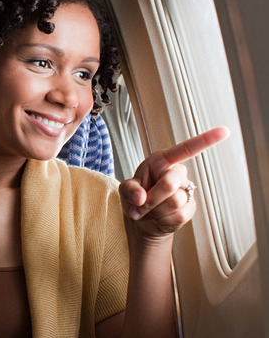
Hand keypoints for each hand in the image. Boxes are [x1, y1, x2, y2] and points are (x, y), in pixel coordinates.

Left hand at [119, 126, 229, 243]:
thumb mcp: (126, 190)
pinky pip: (178, 216)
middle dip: (151, 197)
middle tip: (140, 203)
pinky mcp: (190, 209)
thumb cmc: (135, 197)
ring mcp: (186, 191)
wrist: (142, 219)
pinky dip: (161, 220)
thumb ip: (129, 190)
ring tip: (148, 210)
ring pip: (174, 202)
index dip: (205, 140)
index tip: (224, 131)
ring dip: (154, 210)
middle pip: (170, 183)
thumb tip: (140, 197)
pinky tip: (157, 217)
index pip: (186, 149)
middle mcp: (177, 174)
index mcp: (163, 161)